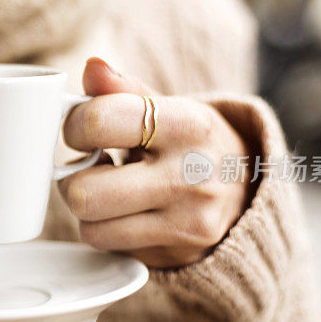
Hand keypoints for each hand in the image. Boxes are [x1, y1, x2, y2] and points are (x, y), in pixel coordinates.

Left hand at [58, 58, 251, 267]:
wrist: (247, 192)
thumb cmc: (192, 143)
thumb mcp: (168, 106)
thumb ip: (124, 89)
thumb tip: (92, 67)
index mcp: (188, 125)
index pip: (99, 122)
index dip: (74, 126)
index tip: (82, 130)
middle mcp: (193, 177)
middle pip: (85, 191)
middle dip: (73, 178)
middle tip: (90, 166)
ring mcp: (186, 223)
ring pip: (90, 227)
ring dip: (87, 209)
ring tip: (109, 189)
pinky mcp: (176, 254)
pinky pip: (107, 246)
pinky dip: (105, 229)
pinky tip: (127, 212)